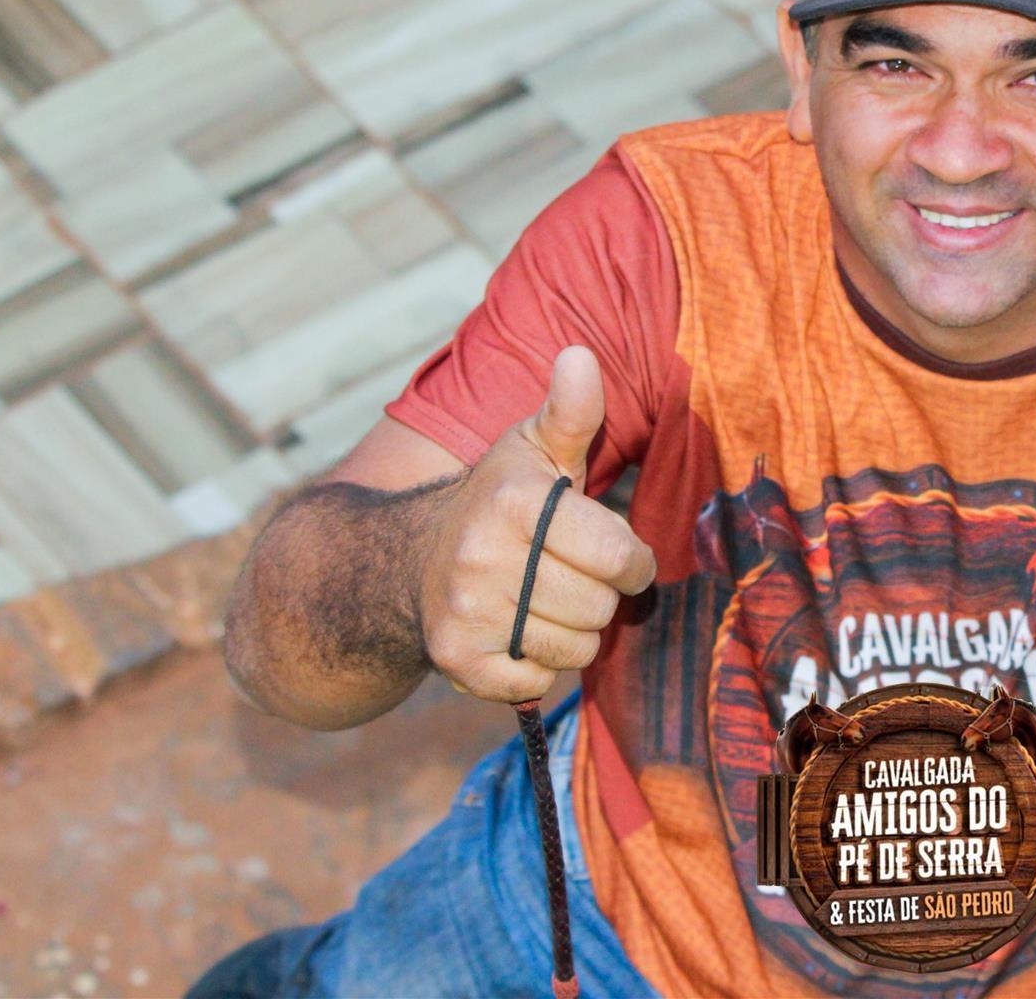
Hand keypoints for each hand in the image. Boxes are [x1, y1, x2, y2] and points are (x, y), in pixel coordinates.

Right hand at [419, 345, 656, 703]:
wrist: (406, 560)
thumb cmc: (496, 502)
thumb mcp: (532, 449)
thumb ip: (571, 411)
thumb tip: (581, 353)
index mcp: (514, 502)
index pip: (618, 555)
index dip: (630, 559)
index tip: (612, 551)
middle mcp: (483, 558)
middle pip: (600, 607)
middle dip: (598, 595)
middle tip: (568, 574)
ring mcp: (466, 612)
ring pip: (575, 649)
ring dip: (571, 631)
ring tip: (541, 599)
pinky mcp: (455, 660)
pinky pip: (537, 683)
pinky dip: (537, 665)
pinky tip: (516, 630)